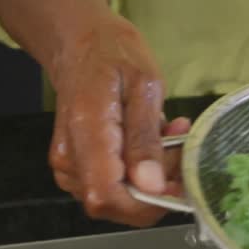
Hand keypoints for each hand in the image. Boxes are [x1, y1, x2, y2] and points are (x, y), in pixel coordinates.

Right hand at [46, 16, 190, 226]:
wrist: (81, 44)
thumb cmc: (113, 54)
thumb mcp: (145, 85)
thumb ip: (146, 138)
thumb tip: (151, 185)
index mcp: (86, 131)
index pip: (106, 196)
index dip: (145, 205)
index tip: (177, 184)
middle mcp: (69, 157)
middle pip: (115, 203)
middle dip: (157, 187)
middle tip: (179, 146)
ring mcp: (69, 165)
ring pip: (118, 197)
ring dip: (153, 177)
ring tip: (169, 135)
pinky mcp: (77, 167)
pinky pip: (113, 185)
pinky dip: (140, 172)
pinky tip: (152, 143)